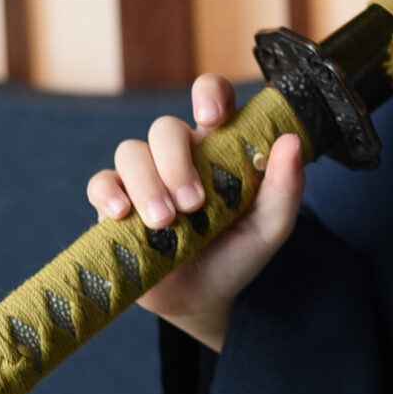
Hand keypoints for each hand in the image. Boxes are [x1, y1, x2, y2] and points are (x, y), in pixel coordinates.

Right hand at [85, 73, 305, 353]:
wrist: (202, 299)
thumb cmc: (238, 253)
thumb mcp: (270, 227)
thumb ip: (285, 187)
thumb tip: (291, 141)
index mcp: (219, 147)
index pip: (211, 97)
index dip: (208, 94)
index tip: (211, 117)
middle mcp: (179, 155)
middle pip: (164, 128)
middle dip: (175, 163)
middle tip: (192, 205)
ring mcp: (144, 177)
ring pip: (130, 152)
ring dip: (146, 184)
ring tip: (165, 223)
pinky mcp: (115, 205)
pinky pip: (100, 182)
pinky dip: (108, 193)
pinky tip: (122, 214)